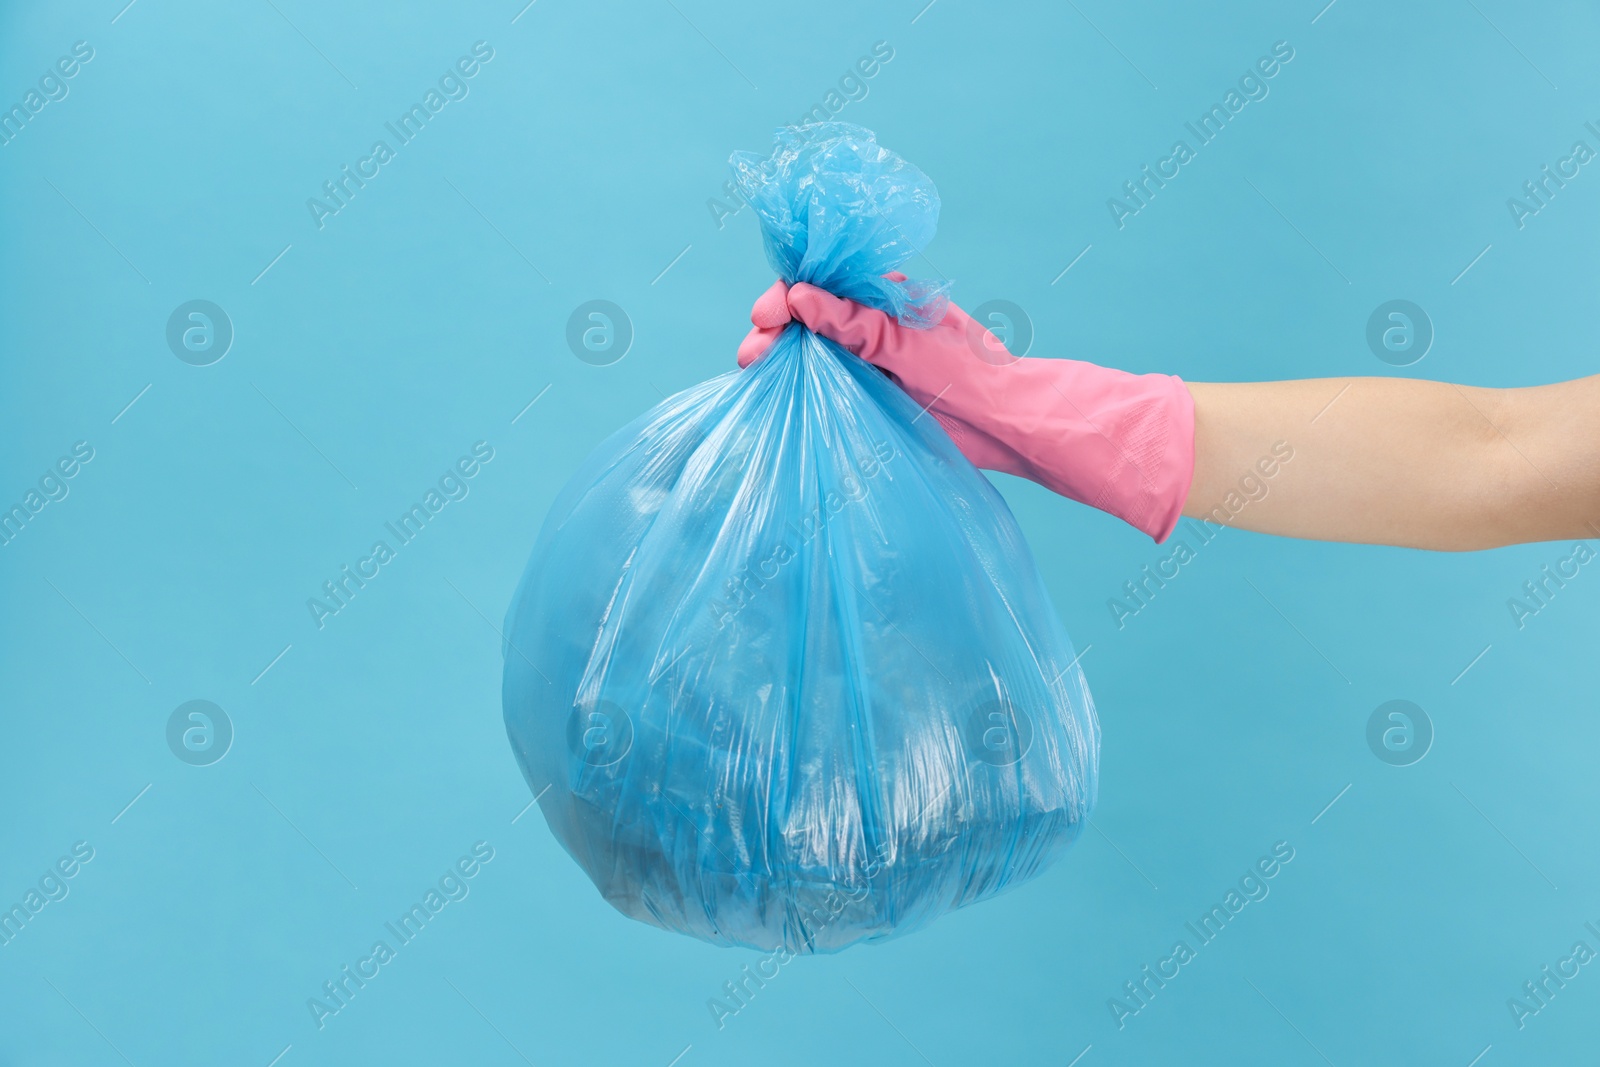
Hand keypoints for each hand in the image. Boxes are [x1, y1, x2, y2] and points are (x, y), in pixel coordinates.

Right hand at [736, 278, 1196, 542]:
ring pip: (812, 351)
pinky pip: (826, 385)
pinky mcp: (871, 394)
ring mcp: (871, 361)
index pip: (824, 283)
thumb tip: (801, 295)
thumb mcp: (909, 345)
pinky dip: (798, 386)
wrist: (1011, 428)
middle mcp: (875, 324)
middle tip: (753, 352)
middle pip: (809, 316)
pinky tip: (775, 393)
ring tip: (754, 369)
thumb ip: (855, 323)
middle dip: (775, 328)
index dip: (788, 294)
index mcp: (889, 297)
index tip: (767, 315)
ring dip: (780, 358)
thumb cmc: (972, 377)